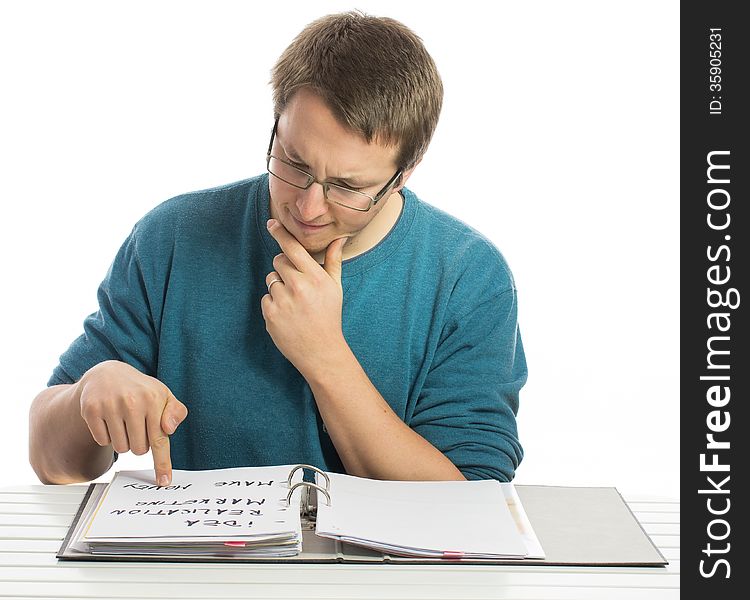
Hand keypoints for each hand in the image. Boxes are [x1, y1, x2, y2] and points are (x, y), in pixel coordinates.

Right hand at [77, 360, 187, 485]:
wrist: (107, 374)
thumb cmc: (140, 390)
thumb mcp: (164, 396)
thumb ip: (175, 412)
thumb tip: (169, 429)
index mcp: (154, 399)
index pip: (159, 439)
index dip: (162, 463)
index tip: (164, 481)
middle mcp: (132, 401)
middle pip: (139, 449)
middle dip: (140, 443)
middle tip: (137, 426)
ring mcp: (109, 405)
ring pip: (121, 448)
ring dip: (124, 441)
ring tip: (124, 423)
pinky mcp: (91, 409)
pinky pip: (103, 441)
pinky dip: (107, 436)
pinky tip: (110, 420)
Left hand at [261, 219, 347, 374]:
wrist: (321, 350)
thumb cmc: (329, 316)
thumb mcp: (335, 288)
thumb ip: (333, 261)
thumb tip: (339, 239)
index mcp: (315, 277)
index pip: (293, 248)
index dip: (280, 234)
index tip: (271, 223)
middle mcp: (298, 286)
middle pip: (279, 261)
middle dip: (285, 268)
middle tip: (297, 285)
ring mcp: (283, 300)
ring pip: (271, 279)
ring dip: (279, 286)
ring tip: (294, 303)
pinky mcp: (270, 314)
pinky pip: (265, 297)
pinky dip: (274, 303)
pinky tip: (287, 314)